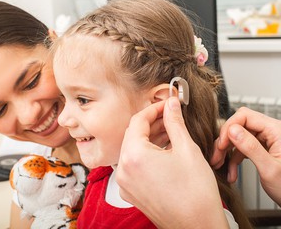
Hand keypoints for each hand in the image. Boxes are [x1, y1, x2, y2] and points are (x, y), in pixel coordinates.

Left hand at [116, 97, 228, 228]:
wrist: (198, 227)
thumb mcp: (187, 149)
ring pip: (133, 150)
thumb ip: (175, 122)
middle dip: (152, 123)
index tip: (166, 105)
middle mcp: (124, 170)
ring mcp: (126, 183)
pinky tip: (163, 151)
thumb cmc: (195, 194)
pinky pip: (134, 165)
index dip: (154, 109)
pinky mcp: (131, 192)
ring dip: (149, 138)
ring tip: (169, 132)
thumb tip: (171, 105)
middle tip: (170, 117)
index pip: (138, 120)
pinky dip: (146, 154)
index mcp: (134, 156)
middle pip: (133, 135)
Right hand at [212, 107, 280, 205]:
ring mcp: (266, 140)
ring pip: (238, 138)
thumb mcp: (269, 169)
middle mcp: (271, 132)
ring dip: (226, 152)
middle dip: (225, 142)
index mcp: (276, 130)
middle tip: (216, 157)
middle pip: (239, 126)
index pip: (245, 116)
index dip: (229, 128)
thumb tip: (232, 130)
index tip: (221, 144)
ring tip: (219, 165)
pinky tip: (231, 173)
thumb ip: (251, 147)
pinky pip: (242, 149)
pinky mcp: (262, 149)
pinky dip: (234, 160)